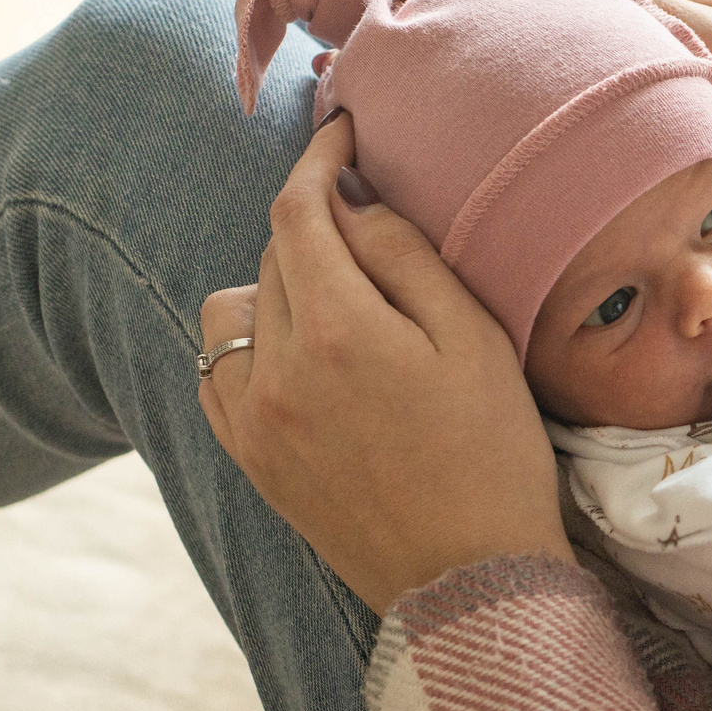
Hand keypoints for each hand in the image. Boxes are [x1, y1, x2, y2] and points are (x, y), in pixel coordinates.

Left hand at [197, 115, 573, 614]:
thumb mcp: (473, 339)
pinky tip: (299, 357)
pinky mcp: (249, 458)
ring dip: (275, 286)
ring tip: (336, 304)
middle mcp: (276, 370)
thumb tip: (351, 201)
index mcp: (337, 330)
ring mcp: (252, 419)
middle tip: (371, 229)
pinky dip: (248, 347)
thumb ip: (405, 257)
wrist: (469, 578)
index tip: (342, 132)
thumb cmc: (493, 455)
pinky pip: (218, 372)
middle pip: (271, 255)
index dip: (318, 159)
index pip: (299, 210)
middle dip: (315, 225)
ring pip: (233, 309)